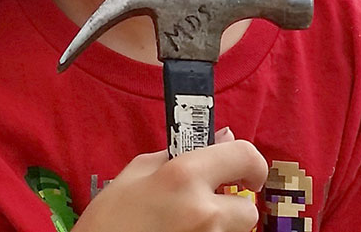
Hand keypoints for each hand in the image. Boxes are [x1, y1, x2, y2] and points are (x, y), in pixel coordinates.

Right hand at [72, 131, 266, 231]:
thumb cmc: (108, 219)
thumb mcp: (136, 173)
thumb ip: (180, 154)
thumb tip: (221, 137)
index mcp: (185, 177)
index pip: (245, 156)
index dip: (251, 163)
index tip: (245, 171)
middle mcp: (203, 212)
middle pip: (248, 210)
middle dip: (232, 207)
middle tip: (205, 206)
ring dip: (219, 227)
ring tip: (183, 225)